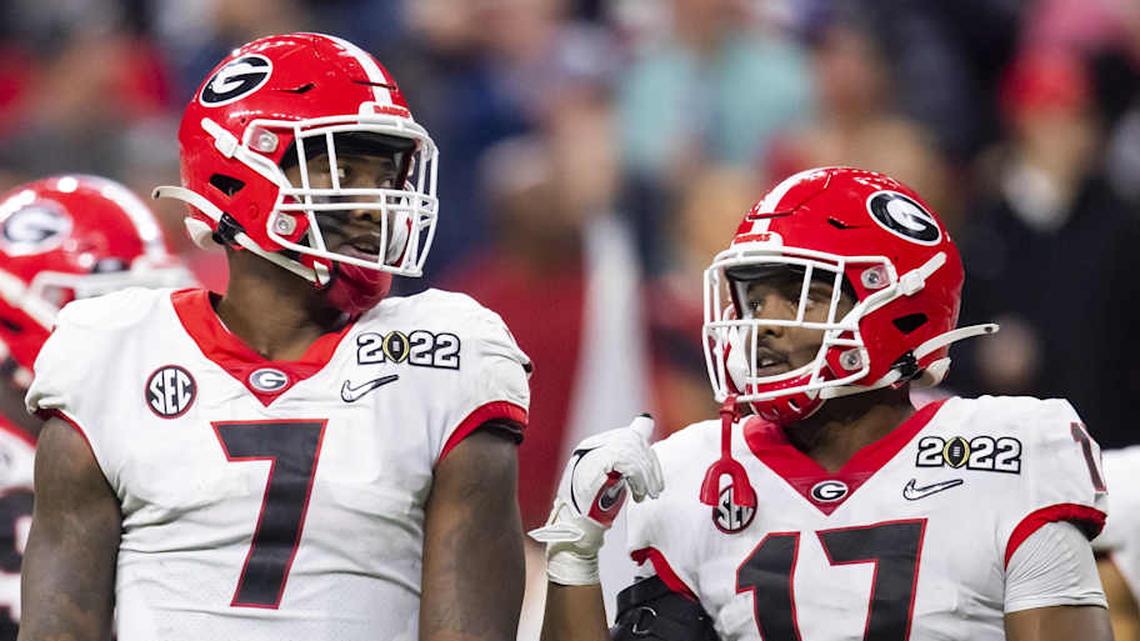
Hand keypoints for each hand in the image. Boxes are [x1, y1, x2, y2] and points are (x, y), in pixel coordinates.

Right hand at [529, 415, 662, 584]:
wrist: (575, 531)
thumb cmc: (595, 507)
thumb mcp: (615, 476)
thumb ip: (628, 453)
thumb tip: (645, 422)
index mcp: (592, 446)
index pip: (627, 435)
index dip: (647, 453)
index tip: (653, 476)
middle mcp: (589, 446)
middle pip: (631, 440)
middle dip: (650, 464)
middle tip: (656, 489)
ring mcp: (589, 455)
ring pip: (631, 450)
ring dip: (646, 475)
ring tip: (648, 494)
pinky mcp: (593, 466)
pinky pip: (626, 462)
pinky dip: (639, 479)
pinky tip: (638, 495)